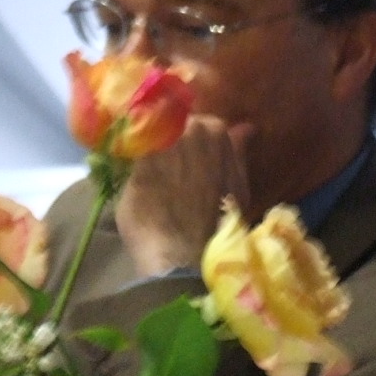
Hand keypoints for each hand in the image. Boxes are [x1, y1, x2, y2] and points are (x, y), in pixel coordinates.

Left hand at [114, 114, 252, 275]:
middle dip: (172, 140)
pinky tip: (140, 180)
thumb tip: (245, 127)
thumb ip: (237, 153)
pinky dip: (134, 162)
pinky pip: (129, 153)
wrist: (184, 255)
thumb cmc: (218, 224)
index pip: (200, 121)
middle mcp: (182, 130)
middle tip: (175, 165)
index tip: (196, 157)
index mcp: (213, 132)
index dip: (196, 141)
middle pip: (171, 123)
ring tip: (156, 173)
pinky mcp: (130, 162)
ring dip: (151, 149)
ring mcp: (154, 143)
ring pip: (149, 135)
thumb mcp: (237, 187)